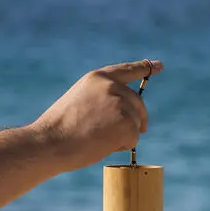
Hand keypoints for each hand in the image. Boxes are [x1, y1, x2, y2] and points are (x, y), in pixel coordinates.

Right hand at [30, 60, 162, 170]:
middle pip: (138, 103)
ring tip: (99, 138)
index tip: (158, 65)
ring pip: (136, 123)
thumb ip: (102, 98)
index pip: (127, 70)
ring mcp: (121, 103)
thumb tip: (124, 111)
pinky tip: (103, 144)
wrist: (51, 142)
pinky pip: (134, 138)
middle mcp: (112, 86)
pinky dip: (122, 145)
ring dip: (124, 134)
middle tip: (125, 133)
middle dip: (137, 119)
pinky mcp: (127, 123)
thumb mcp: (81, 100)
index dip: (144, 68)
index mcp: (98, 78)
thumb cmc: (60, 127)